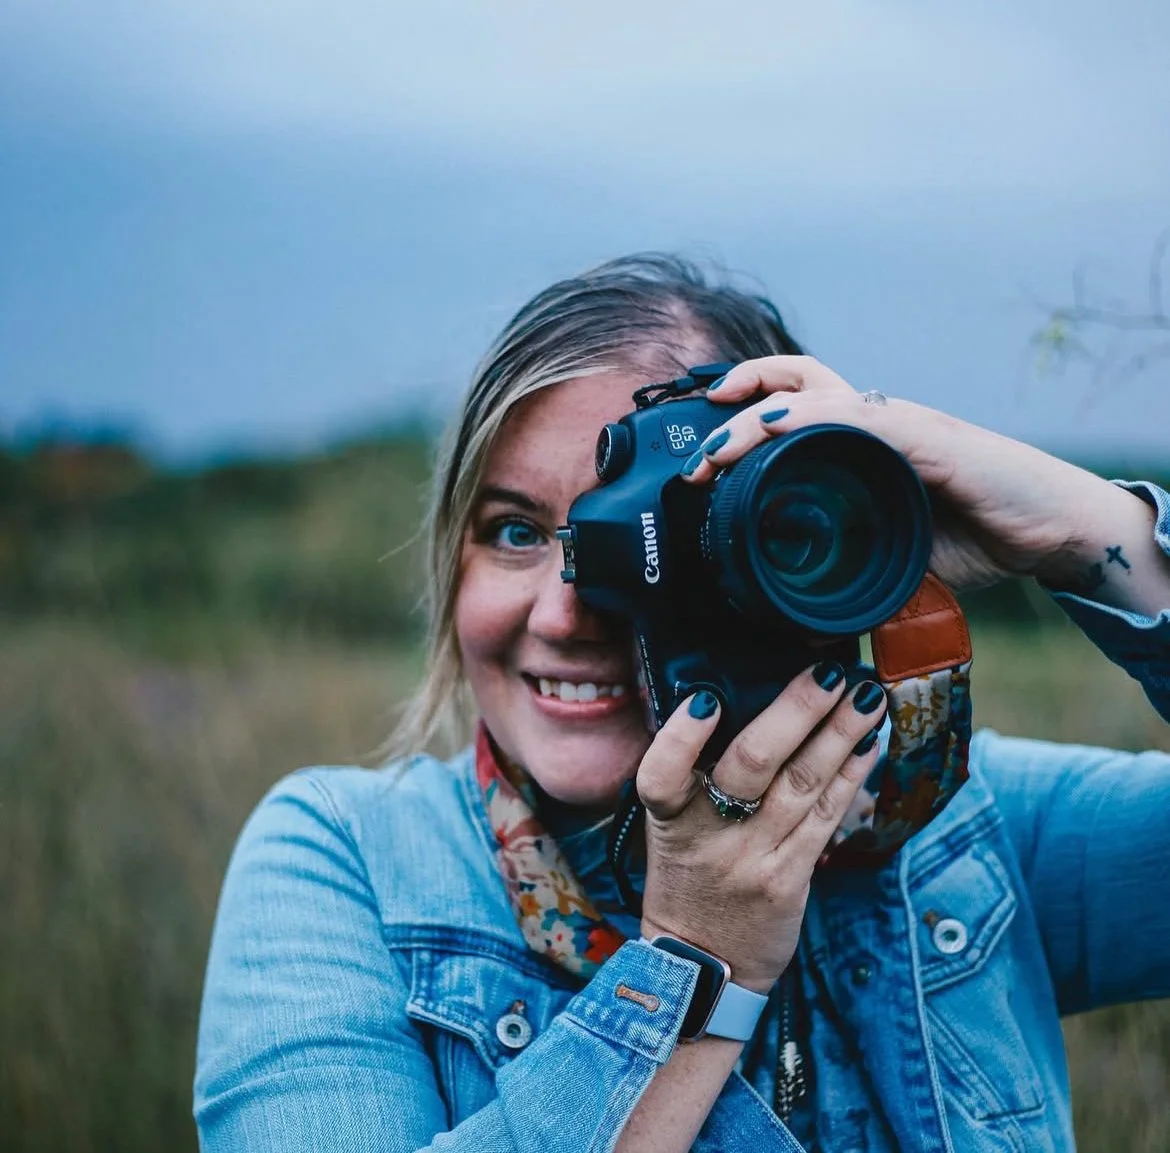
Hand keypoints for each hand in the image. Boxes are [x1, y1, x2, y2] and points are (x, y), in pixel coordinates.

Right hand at [636, 664, 887, 992]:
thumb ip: (691, 775)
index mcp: (669, 819)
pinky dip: (850, 774)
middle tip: (828, 673)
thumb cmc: (688, 879)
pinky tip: (869, 742)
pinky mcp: (792, 876)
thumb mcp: (669, 829)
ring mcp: (755, 857)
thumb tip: (731, 701)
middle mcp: (710, 836)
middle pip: (752, 766)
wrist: (705, 964)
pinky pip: (827, 816)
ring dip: (840, 734)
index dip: (681, 737)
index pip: (661, 774)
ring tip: (866, 696)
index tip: (706, 699)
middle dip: (795, 713)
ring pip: (803, 784)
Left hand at [681, 355, 1127, 593]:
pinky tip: (776, 430)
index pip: (798, 403)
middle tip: (697, 449)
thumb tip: (799, 614)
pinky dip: (811, 420)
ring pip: (815, 396)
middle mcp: (877, 422)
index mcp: (864, 444)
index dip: (748, 409)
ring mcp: (899, 424)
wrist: (1051, 532)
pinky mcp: (926, 438)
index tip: (704, 447)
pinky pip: (858, 417)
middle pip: (797, 379)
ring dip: (757, 420)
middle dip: (739, 396)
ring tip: (716, 452)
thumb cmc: (975, 538)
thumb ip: (850, 572)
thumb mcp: (893, 561)